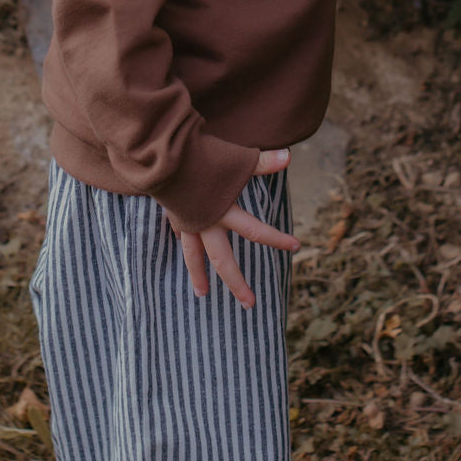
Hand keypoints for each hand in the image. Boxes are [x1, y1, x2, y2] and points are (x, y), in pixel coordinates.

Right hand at [174, 147, 297, 308]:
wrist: (164, 157)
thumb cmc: (201, 156)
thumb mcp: (234, 160)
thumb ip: (261, 162)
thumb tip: (289, 156)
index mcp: (225, 213)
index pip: (256, 231)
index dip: (277, 239)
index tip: (296, 247)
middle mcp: (207, 224)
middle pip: (224, 261)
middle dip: (236, 284)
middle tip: (250, 304)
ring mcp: (188, 223)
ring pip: (194, 257)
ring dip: (199, 276)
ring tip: (202, 295)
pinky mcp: (174, 215)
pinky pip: (181, 237)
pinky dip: (185, 245)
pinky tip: (184, 250)